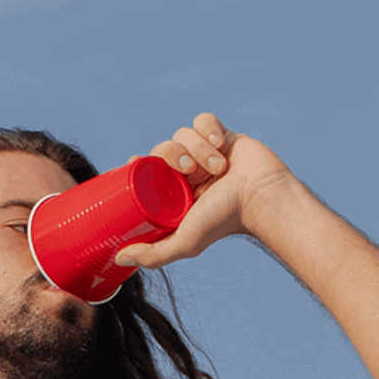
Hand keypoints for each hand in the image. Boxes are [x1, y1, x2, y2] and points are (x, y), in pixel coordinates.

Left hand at [113, 112, 296, 270]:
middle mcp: (186, 171)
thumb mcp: (185, 242)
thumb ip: (154, 254)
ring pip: (183, 133)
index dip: (138, 164)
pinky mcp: (221, 134)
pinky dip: (208, 129)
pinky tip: (220, 144)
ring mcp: (203, 152)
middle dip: (173, 155)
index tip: (133, 163)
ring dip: (199, 148)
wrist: (260, 196)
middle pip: (163, 148)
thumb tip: (118, 258)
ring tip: (218, 167)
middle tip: (190, 171)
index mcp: (174, 192)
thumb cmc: (225, 220)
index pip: (146, 170)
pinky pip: (203, 119)